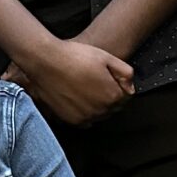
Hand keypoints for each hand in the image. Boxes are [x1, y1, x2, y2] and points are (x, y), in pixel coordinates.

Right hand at [4, 37, 133, 125]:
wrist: (45, 61)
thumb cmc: (75, 56)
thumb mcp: (106, 57)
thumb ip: (125, 73)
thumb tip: (130, 88)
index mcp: (112, 95)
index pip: (125, 97)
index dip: (119, 85)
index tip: (109, 77)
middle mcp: (101, 111)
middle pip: (112, 108)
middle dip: (109, 96)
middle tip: (96, 81)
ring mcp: (85, 117)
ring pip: (99, 115)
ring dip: (97, 105)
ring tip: (85, 88)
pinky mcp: (71, 120)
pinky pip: (85, 121)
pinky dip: (84, 112)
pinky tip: (77, 98)